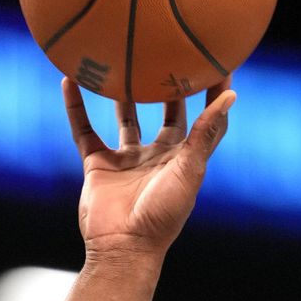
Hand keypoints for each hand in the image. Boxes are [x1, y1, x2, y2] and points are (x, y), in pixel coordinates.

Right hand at [63, 76, 235, 259]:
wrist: (123, 247)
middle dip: (169, 87)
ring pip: (125, 118)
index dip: (213, 94)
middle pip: (165, 114)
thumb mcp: (189, 170)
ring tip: (122, 60)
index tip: (218, 63)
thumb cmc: (163, 215)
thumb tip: (231, 94)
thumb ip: (205, 132)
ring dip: (122, 93)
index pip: (204, 119)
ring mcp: (126, 160)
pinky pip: (84, 129)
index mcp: (184, 158)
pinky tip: (70, 80)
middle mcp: (157, 156)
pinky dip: (76, 106)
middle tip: (168, 52)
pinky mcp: (98, 164)